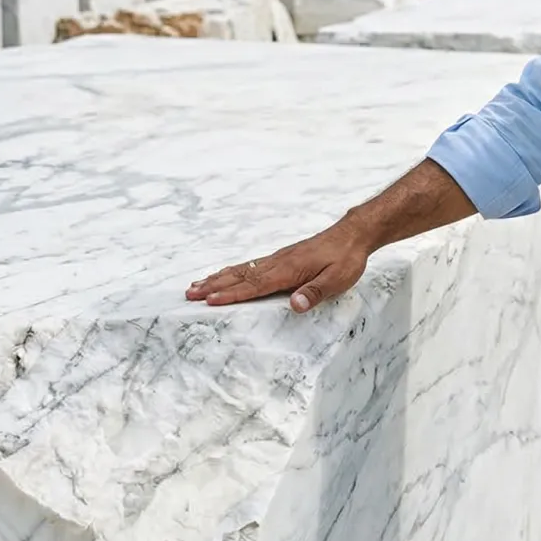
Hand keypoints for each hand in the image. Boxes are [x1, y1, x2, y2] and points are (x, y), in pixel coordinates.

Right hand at [185, 221, 370, 313]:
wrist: (352, 235)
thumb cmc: (345, 259)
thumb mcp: (337, 279)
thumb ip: (315, 292)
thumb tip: (295, 305)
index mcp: (288, 270)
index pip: (255, 285)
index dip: (232, 294)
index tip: (210, 301)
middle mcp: (277, 262)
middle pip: (240, 276)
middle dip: (214, 286)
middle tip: (189, 294)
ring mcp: (277, 259)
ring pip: (241, 270)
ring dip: (218, 278)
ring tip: (196, 285)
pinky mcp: (280, 258)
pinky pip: (250, 266)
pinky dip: (232, 271)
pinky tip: (225, 274)